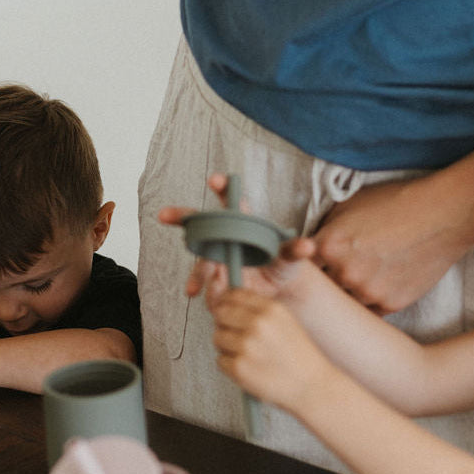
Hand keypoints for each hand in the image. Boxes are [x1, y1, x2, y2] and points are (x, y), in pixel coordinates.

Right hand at [158, 173, 315, 302]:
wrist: (276, 292)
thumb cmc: (282, 265)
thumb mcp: (290, 258)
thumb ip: (295, 251)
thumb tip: (308, 247)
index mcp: (243, 222)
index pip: (230, 200)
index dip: (221, 188)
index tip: (215, 180)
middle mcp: (224, 235)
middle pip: (199, 221)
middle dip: (181, 216)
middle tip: (164, 215)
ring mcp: (216, 256)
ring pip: (198, 256)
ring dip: (194, 268)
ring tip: (192, 286)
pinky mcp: (212, 276)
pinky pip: (202, 280)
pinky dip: (200, 286)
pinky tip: (195, 293)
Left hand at [210, 288, 337, 413]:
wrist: (312, 387)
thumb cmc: (299, 357)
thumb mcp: (286, 322)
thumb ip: (259, 310)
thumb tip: (228, 303)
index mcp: (271, 310)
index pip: (234, 295)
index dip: (227, 303)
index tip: (227, 310)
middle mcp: (258, 324)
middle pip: (220, 314)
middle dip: (224, 324)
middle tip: (234, 335)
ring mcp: (247, 346)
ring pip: (218, 337)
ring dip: (226, 346)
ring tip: (246, 355)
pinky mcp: (239, 367)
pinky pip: (220, 360)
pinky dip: (229, 366)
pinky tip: (248, 368)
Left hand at [313, 173, 473, 314]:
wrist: (444, 214)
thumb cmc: (397, 202)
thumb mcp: (350, 204)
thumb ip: (326, 229)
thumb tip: (309, 247)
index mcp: (328, 245)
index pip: (301, 268)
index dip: (305, 268)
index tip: (310, 270)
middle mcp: (344, 272)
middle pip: (321, 289)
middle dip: (326, 282)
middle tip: (338, 274)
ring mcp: (367, 291)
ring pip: (345, 303)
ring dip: (349, 294)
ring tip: (363, 278)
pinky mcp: (390, 304)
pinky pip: (369, 312)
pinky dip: (371, 302)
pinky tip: (379, 285)